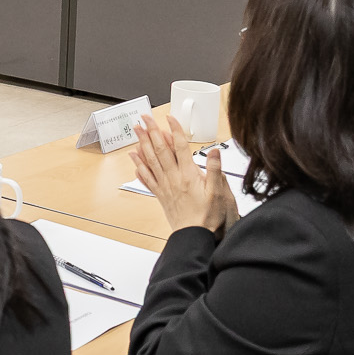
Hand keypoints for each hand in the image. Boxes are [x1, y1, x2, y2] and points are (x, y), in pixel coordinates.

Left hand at [130, 112, 236, 235]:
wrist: (194, 237)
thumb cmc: (208, 217)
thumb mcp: (219, 193)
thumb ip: (216, 170)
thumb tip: (214, 151)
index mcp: (189, 175)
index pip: (180, 147)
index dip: (175, 130)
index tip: (170, 118)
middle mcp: (174, 178)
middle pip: (161, 150)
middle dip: (153, 131)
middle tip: (145, 117)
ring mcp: (165, 186)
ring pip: (151, 160)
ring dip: (143, 143)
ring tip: (137, 130)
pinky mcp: (161, 195)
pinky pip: (147, 177)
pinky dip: (139, 165)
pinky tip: (134, 157)